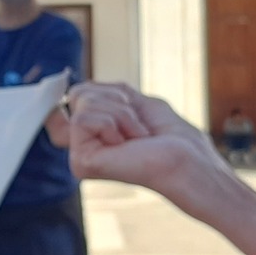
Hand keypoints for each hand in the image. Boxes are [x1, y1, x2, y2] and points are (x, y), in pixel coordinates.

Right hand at [65, 83, 234, 209]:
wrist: (186, 156)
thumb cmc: (169, 133)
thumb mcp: (133, 101)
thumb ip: (102, 94)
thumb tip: (73, 92)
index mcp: (95, 133)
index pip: (70, 98)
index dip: (79, 93)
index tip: (98, 97)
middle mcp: (83, 145)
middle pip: (78, 93)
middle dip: (115, 97)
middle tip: (135, 122)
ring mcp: (80, 155)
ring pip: (83, 102)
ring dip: (120, 112)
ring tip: (136, 136)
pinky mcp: (81, 162)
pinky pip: (82, 119)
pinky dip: (113, 122)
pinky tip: (128, 143)